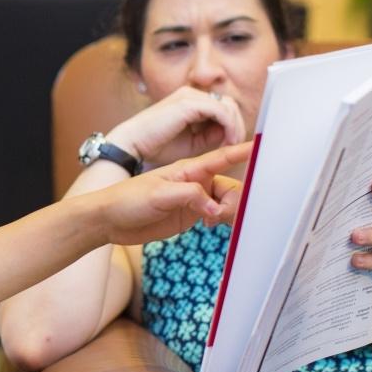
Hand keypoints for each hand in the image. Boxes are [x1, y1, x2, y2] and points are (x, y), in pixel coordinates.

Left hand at [93, 141, 251, 245]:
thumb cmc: (126, 199)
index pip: (220, 158)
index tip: (263, 147)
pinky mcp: (190, 215)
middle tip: (223, 213)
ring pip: (226, 202)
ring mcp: (193, 199)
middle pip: (230, 186)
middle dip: (236, 198)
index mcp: (187, 170)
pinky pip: (216, 214)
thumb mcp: (157, 195)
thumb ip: (189, 196)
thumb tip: (215, 207)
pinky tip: (212, 225)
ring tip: (215, 221)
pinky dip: (222, 220)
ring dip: (230, 211)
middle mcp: (195, 182)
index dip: (242, 151)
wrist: (109, 220)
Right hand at [107, 86, 246, 166]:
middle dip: (236, 125)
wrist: (133, 145)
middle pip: (228, 104)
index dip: (232, 125)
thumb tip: (229, 133)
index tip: (231, 144)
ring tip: (231, 144)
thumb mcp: (192, 142)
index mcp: (190, 101)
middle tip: (235, 145)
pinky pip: (220, 110)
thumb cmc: (157, 146)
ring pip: (227, 106)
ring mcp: (190, 96)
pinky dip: (229, 125)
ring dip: (235, 126)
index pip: (222, 107)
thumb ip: (210, 135)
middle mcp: (191, 94)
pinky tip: (227, 141)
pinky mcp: (188, 103)